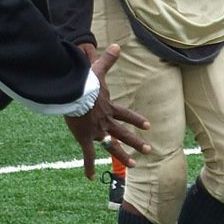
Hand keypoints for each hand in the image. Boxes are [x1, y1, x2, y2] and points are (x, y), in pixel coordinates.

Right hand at [63, 44, 149, 178]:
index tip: (148, 125)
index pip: (126, 115)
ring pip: (113, 147)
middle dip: (136, 142)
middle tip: (148, 150)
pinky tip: (91, 177)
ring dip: (123, 156)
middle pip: (124, 134)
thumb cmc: (85, 83)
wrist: (75, 95)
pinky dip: (89, 167)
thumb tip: (117, 45)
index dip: (137, 120)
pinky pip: (88, 155)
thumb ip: (108, 60)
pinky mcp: (86, 138)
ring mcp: (97, 132)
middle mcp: (106, 122)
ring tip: (133, 166)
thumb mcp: (98, 71)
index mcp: (109, 108)